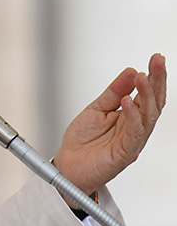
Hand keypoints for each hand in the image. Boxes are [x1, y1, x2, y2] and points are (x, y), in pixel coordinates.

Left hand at [54, 54, 166, 200]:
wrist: (67, 167)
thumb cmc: (82, 141)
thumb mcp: (96, 109)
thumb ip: (113, 92)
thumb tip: (131, 71)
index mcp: (130, 116)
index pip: (147, 94)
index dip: (154, 77)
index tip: (157, 58)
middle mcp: (135, 128)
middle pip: (153, 103)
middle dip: (157, 81)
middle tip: (158, 61)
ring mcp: (132, 141)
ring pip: (147, 117)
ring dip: (145, 96)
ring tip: (142, 77)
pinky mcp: (124, 154)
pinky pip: (133, 134)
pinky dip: (131, 117)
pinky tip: (127, 102)